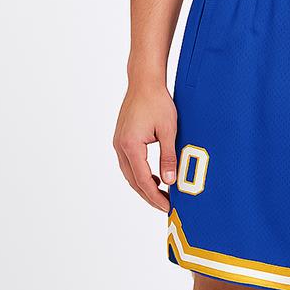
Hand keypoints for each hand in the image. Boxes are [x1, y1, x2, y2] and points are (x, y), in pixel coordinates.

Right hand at [113, 82, 177, 210]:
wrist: (144, 82)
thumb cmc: (158, 102)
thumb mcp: (168, 130)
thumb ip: (168, 157)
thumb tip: (169, 182)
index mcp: (130, 146)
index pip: (143, 180)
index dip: (156, 196)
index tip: (168, 207)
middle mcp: (120, 146)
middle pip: (133, 180)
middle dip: (149, 195)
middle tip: (165, 206)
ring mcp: (119, 143)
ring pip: (130, 173)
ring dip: (144, 185)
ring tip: (162, 195)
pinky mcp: (122, 139)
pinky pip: (130, 163)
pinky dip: (141, 173)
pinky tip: (155, 176)